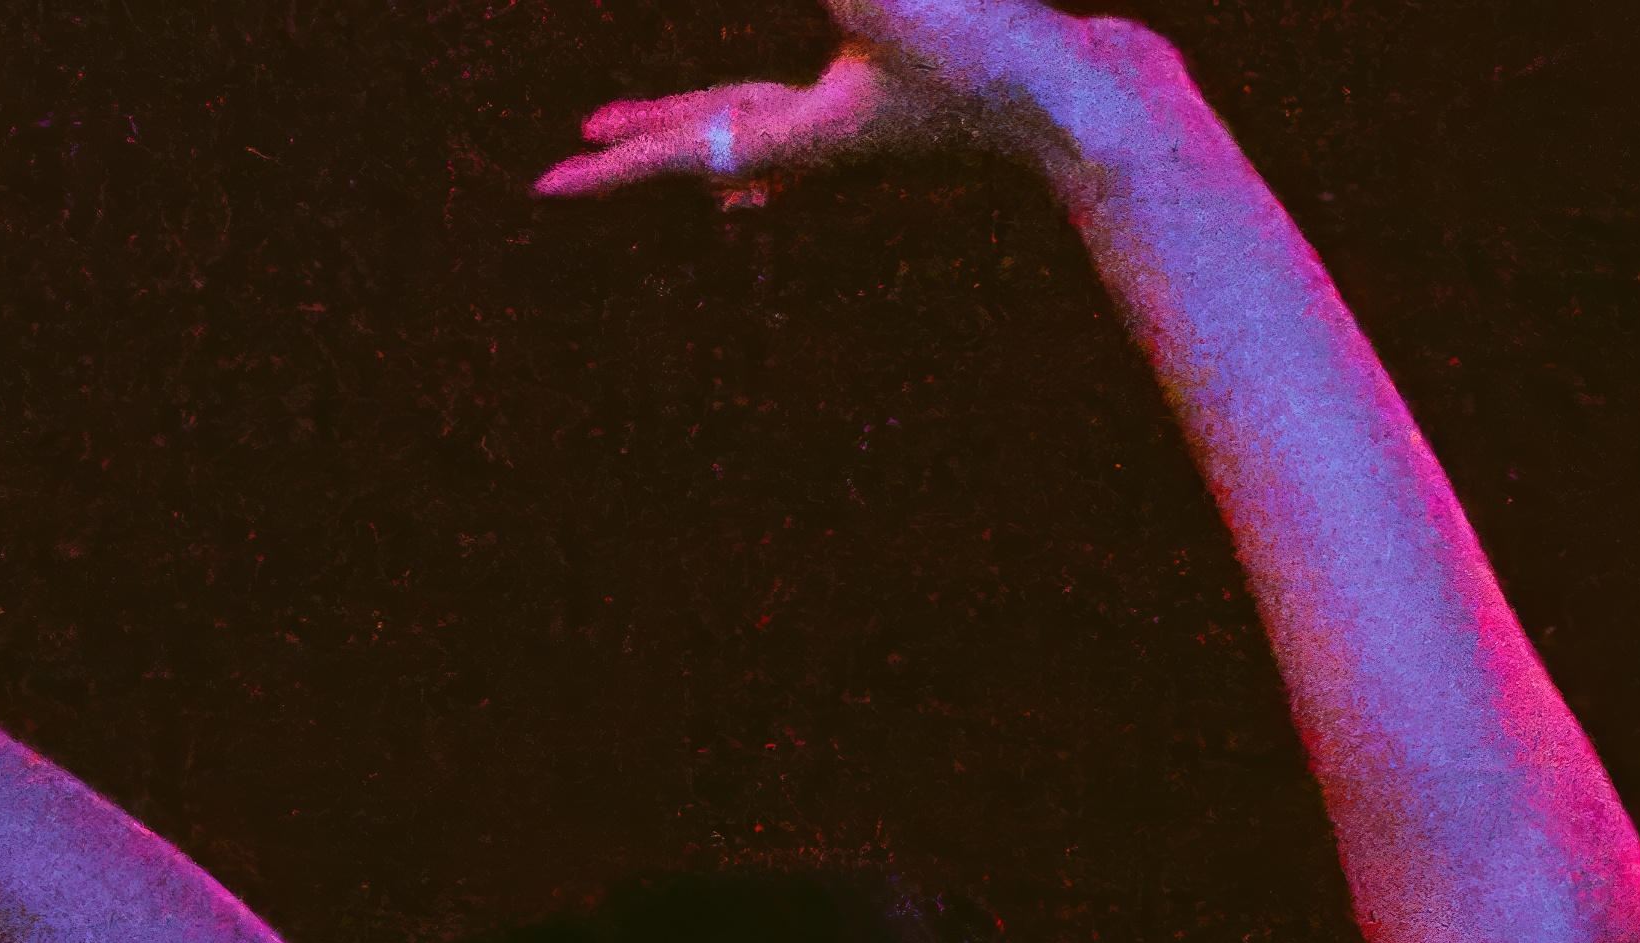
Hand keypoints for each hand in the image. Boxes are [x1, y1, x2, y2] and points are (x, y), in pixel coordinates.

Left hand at [535, 0, 1188, 209]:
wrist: (1095, 109)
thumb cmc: (991, 59)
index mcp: (808, 135)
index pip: (686, 151)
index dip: (614, 165)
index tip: (544, 187)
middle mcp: (832, 144)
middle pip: (718, 138)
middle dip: (652, 137)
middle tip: (586, 144)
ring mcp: (877, 132)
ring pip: (778, 136)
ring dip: (726, 138)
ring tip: (697, 157)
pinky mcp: (919, 109)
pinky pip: (831, 127)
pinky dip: (797, 131)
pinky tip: (789, 150)